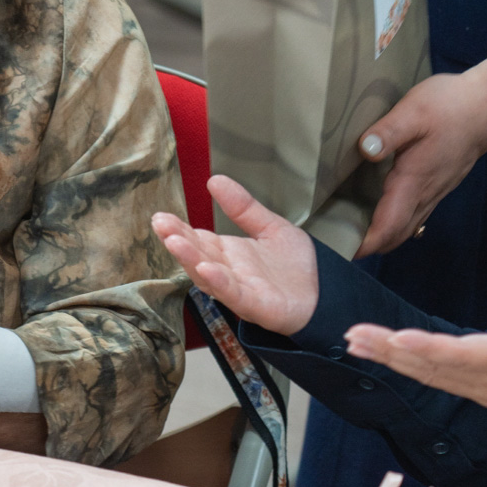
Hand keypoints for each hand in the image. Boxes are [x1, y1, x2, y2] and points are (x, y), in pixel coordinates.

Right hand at [152, 175, 319, 335]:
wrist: (326, 293)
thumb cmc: (296, 266)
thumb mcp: (269, 226)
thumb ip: (243, 207)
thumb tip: (214, 180)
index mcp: (228, 253)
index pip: (198, 239)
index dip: (179, 229)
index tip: (161, 216)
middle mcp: (228, 272)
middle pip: (197, 255)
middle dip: (177, 240)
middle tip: (160, 223)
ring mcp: (240, 290)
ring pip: (208, 276)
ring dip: (189, 259)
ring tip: (173, 241)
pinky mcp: (257, 306)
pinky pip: (234, 295)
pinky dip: (219, 283)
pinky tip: (206, 269)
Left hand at [344, 303, 486, 457]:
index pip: (463, 356)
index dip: (429, 349)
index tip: (397, 341)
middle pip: (432, 365)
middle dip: (391, 351)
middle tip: (353, 336)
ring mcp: (484, 386)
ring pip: (429, 373)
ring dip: (391, 357)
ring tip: (356, 342)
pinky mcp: (484, 387)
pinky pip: (438, 376)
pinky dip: (409, 364)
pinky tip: (390, 354)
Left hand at [354, 62, 486, 256]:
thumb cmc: (451, 107)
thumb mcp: (414, 111)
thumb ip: (389, 132)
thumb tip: (365, 149)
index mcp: (414, 181)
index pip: (389, 226)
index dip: (366, 243)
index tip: (343, 247)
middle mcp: (425, 194)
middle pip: (397, 235)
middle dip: (370, 244)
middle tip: (341, 239)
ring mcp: (435, 192)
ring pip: (407, 227)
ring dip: (383, 234)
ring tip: (355, 228)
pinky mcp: (440, 185)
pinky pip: (416, 214)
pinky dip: (396, 221)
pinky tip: (382, 208)